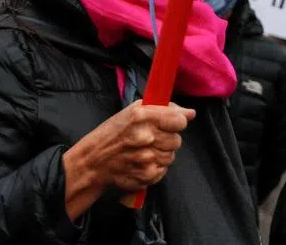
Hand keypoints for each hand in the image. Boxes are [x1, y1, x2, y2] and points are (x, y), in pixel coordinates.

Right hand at [63, 101, 194, 218]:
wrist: (94, 160)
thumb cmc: (113, 132)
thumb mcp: (133, 111)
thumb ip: (163, 109)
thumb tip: (190, 113)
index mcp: (142, 116)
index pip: (178, 120)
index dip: (177, 122)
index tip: (171, 123)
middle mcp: (146, 137)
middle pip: (177, 140)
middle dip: (168, 138)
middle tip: (152, 138)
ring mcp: (147, 158)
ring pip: (171, 155)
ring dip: (162, 153)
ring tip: (145, 150)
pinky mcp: (146, 176)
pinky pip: (164, 170)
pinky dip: (156, 167)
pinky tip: (143, 162)